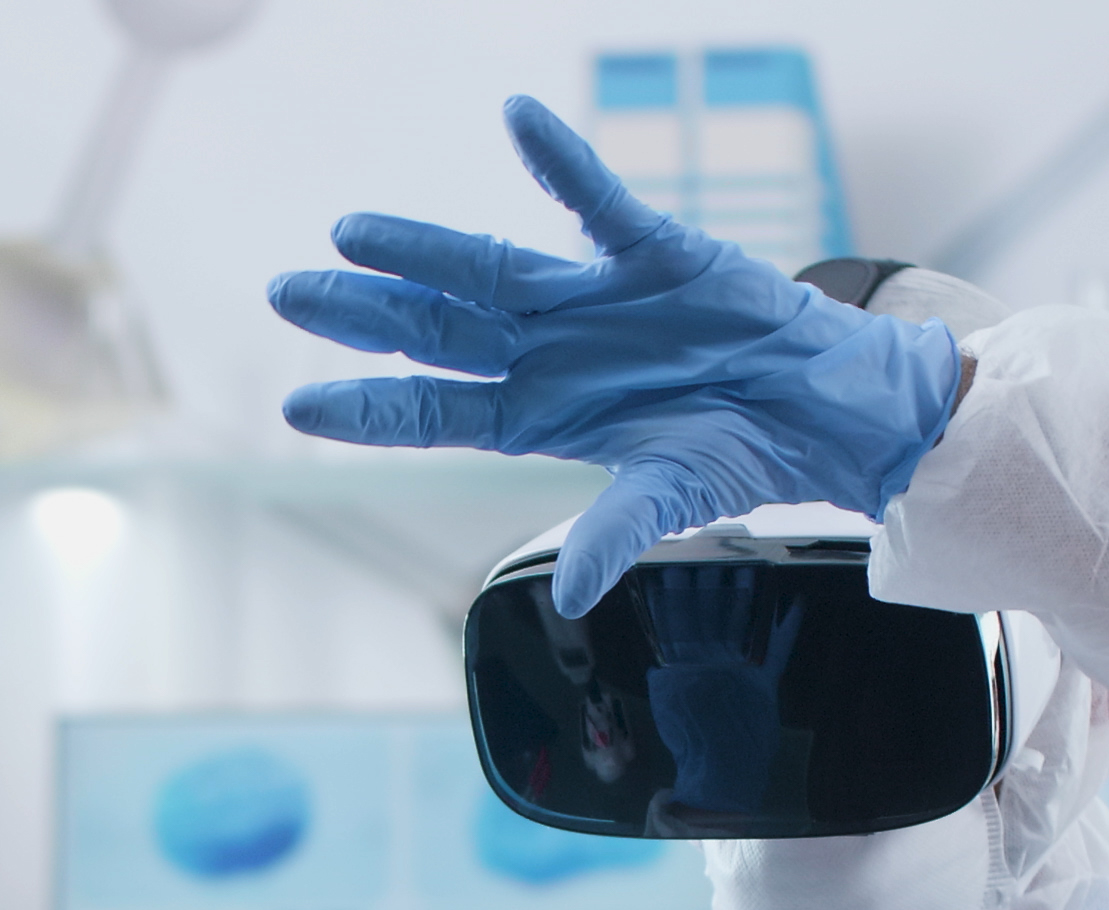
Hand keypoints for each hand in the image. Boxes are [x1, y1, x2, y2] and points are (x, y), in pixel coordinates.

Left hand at [267, 94, 961, 616]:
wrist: (821, 405)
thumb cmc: (741, 450)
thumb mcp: (672, 498)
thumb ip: (616, 535)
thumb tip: (569, 591)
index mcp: (537, 415)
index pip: (433, 409)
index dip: (369, 406)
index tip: (299, 407)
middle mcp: (547, 350)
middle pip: (436, 329)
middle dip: (362, 312)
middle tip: (287, 295)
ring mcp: (590, 297)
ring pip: (487, 267)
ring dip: (421, 249)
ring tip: (352, 231)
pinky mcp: (652, 250)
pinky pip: (597, 198)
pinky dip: (560, 161)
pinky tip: (518, 120)